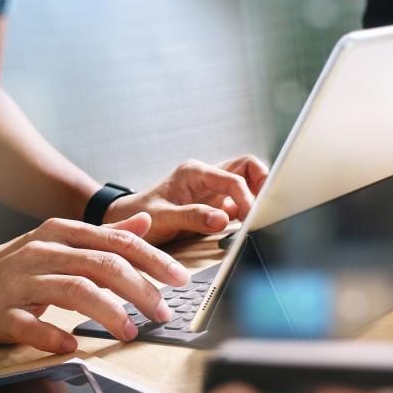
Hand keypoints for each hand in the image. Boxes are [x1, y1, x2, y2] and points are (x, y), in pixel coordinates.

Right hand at [0, 213, 188, 352]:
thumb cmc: (15, 265)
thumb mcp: (60, 241)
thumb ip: (103, 235)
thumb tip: (144, 222)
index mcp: (62, 233)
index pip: (117, 242)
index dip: (153, 259)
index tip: (180, 278)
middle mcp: (44, 252)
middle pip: (102, 265)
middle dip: (140, 289)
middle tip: (163, 312)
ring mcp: (22, 282)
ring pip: (74, 291)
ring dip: (108, 313)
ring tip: (130, 332)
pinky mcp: (2, 313)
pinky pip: (32, 325)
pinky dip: (54, 336)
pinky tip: (72, 346)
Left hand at [103, 155, 268, 245]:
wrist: (127, 222)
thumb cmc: (140, 216)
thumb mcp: (163, 218)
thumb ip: (193, 217)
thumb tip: (223, 220)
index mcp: (195, 173)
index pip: (234, 178)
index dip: (248, 198)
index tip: (251, 218)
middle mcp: (207, 176)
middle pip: (248, 167)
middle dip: (262, 184)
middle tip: (265, 208)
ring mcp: (212, 189)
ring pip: (247, 180)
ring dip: (257, 195)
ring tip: (259, 216)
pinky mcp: (215, 203)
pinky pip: (240, 200)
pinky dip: (248, 209)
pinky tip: (248, 225)